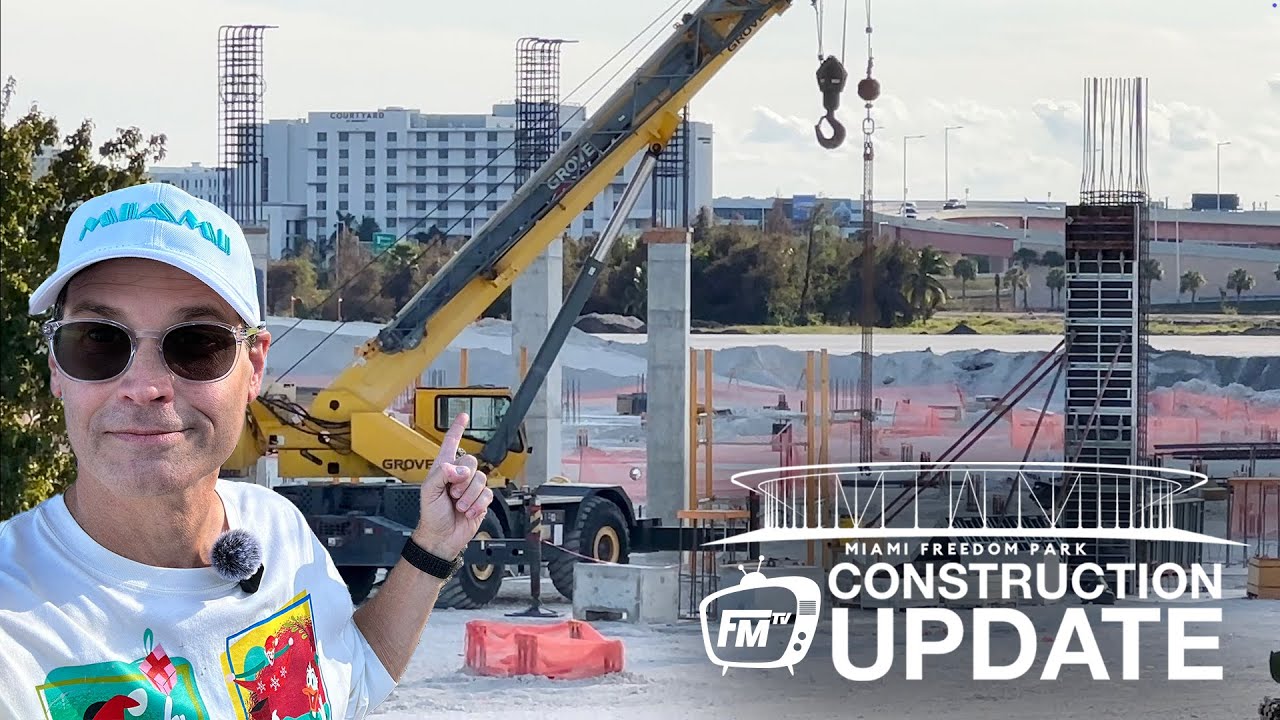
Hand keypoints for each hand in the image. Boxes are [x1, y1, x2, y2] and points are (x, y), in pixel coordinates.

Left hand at [411, 412, 493, 559]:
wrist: (442, 538)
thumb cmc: (431, 515)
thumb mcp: (428, 492)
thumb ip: (441, 475)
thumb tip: (456, 468)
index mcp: (443, 469)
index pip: (451, 443)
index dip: (457, 429)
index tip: (463, 416)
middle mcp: (458, 476)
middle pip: (472, 462)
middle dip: (463, 480)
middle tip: (453, 492)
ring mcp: (470, 488)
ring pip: (481, 480)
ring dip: (469, 496)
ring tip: (459, 506)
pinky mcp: (481, 500)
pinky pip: (487, 495)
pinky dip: (477, 505)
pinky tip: (468, 511)